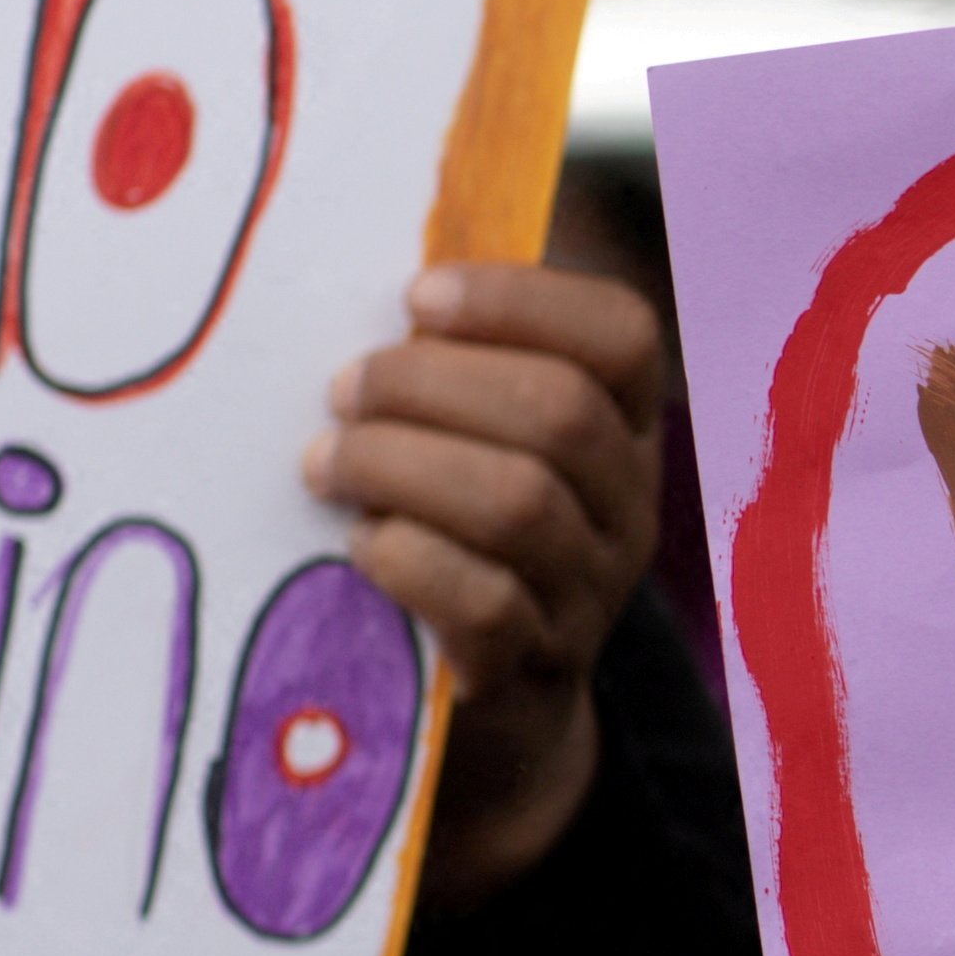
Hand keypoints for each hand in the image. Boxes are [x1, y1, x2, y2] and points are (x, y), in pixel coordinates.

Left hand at [304, 257, 663, 914]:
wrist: (483, 703)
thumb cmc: (450, 527)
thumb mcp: (475, 438)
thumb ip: (449, 361)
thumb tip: (358, 252)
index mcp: (623, 426)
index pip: (622, 336)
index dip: (521, 300)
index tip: (415, 299)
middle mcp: (628, 506)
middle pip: (560, 412)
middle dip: (427, 385)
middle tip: (342, 392)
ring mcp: (590, 593)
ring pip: (521, 503)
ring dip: (400, 465)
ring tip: (326, 464)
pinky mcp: (532, 671)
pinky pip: (488, 604)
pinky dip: (409, 560)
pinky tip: (360, 546)